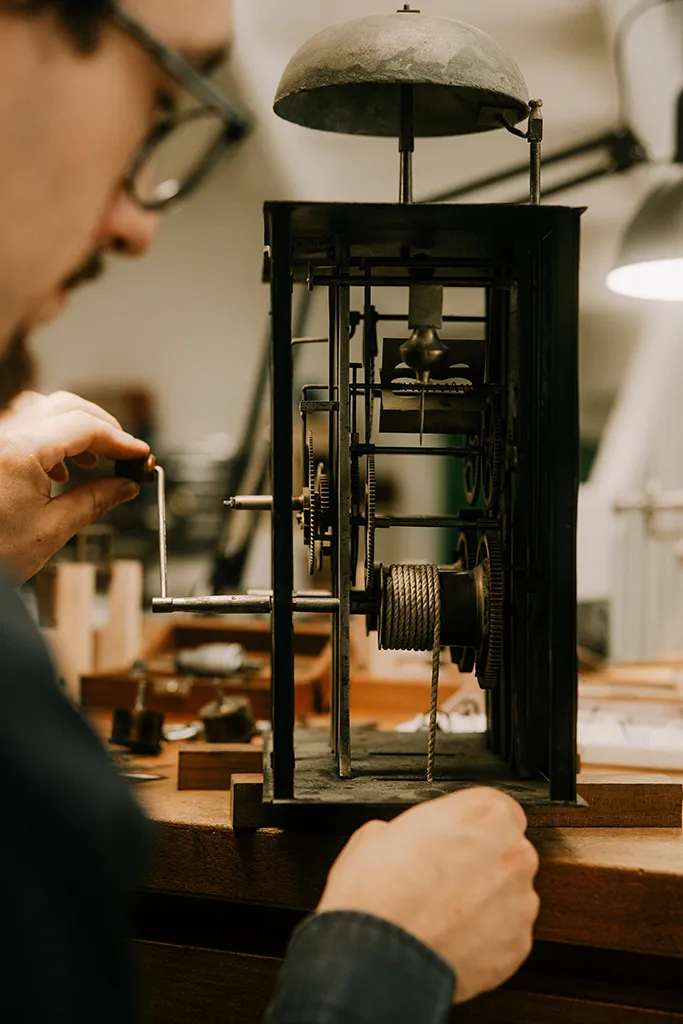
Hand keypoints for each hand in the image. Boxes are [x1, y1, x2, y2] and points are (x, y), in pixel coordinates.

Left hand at [0, 390, 148, 580]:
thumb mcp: (51, 531)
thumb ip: (94, 502)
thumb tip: (125, 487)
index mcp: (20, 451)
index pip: (85, 427)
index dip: (120, 440)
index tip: (140, 455)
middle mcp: (4, 436)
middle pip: (66, 406)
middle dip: (102, 426)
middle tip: (124, 452)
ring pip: (44, 411)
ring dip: (76, 429)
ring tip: (96, 460)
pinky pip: (25, 428)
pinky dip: (53, 439)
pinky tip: (61, 469)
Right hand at [317, 787, 539, 1003]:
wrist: (378, 956)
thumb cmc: (379, 893)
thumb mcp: (379, 832)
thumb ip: (415, 830)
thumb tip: (408, 842)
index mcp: (485, 814)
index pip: (496, 809)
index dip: (471, 826)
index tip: (454, 839)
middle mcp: (512, 855)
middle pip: (506, 852)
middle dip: (480, 864)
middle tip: (442, 877)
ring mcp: (520, 903)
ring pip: (507, 896)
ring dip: (483, 903)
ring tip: (441, 915)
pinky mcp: (518, 946)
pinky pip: (505, 936)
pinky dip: (484, 939)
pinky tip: (450, 939)